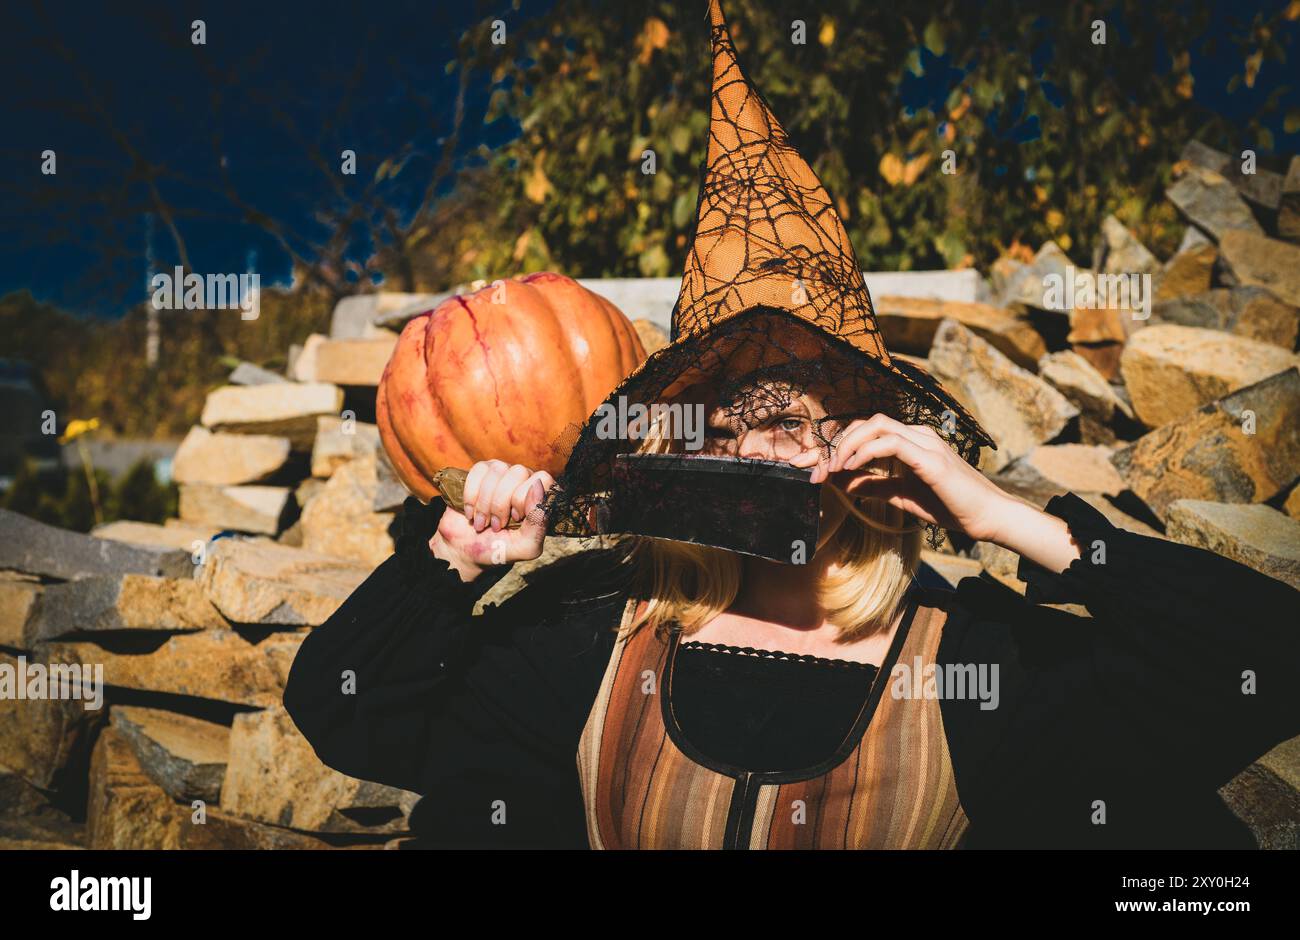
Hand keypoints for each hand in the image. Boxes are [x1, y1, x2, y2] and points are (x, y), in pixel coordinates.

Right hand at [429, 460, 553, 581]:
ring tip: (482, 522)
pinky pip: (478, 470)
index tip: (516, 519)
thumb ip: (538, 522)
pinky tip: (470, 512)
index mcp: (540, 497)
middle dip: (501, 503)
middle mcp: (525, 480)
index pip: (543, 478)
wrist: (464, 551)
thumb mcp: (525, 546)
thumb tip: (538, 486)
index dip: (525, 499)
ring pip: (498, 470)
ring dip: (485, 502)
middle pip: (518, 472)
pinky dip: (471, 495)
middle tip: (496, 526)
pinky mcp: (481, 471)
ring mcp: (503, 472)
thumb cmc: (498, 549)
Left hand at [789, 414, 1080, 571]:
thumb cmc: (950, 505)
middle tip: (815, 466)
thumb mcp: (901, 496)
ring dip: (847, 445)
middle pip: (866, 423)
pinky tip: (852, 468)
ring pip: (876, 425)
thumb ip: (874, 486)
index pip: (867, 431)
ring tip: (832, 467)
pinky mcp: (931, 458)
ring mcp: (925, 442)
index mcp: (911, 441)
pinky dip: (867, 452)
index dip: (838, 446)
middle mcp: (917, 434)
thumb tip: (842, 482)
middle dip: (836, 443)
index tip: (816, 467)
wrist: (987, 517)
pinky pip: (891, 443)